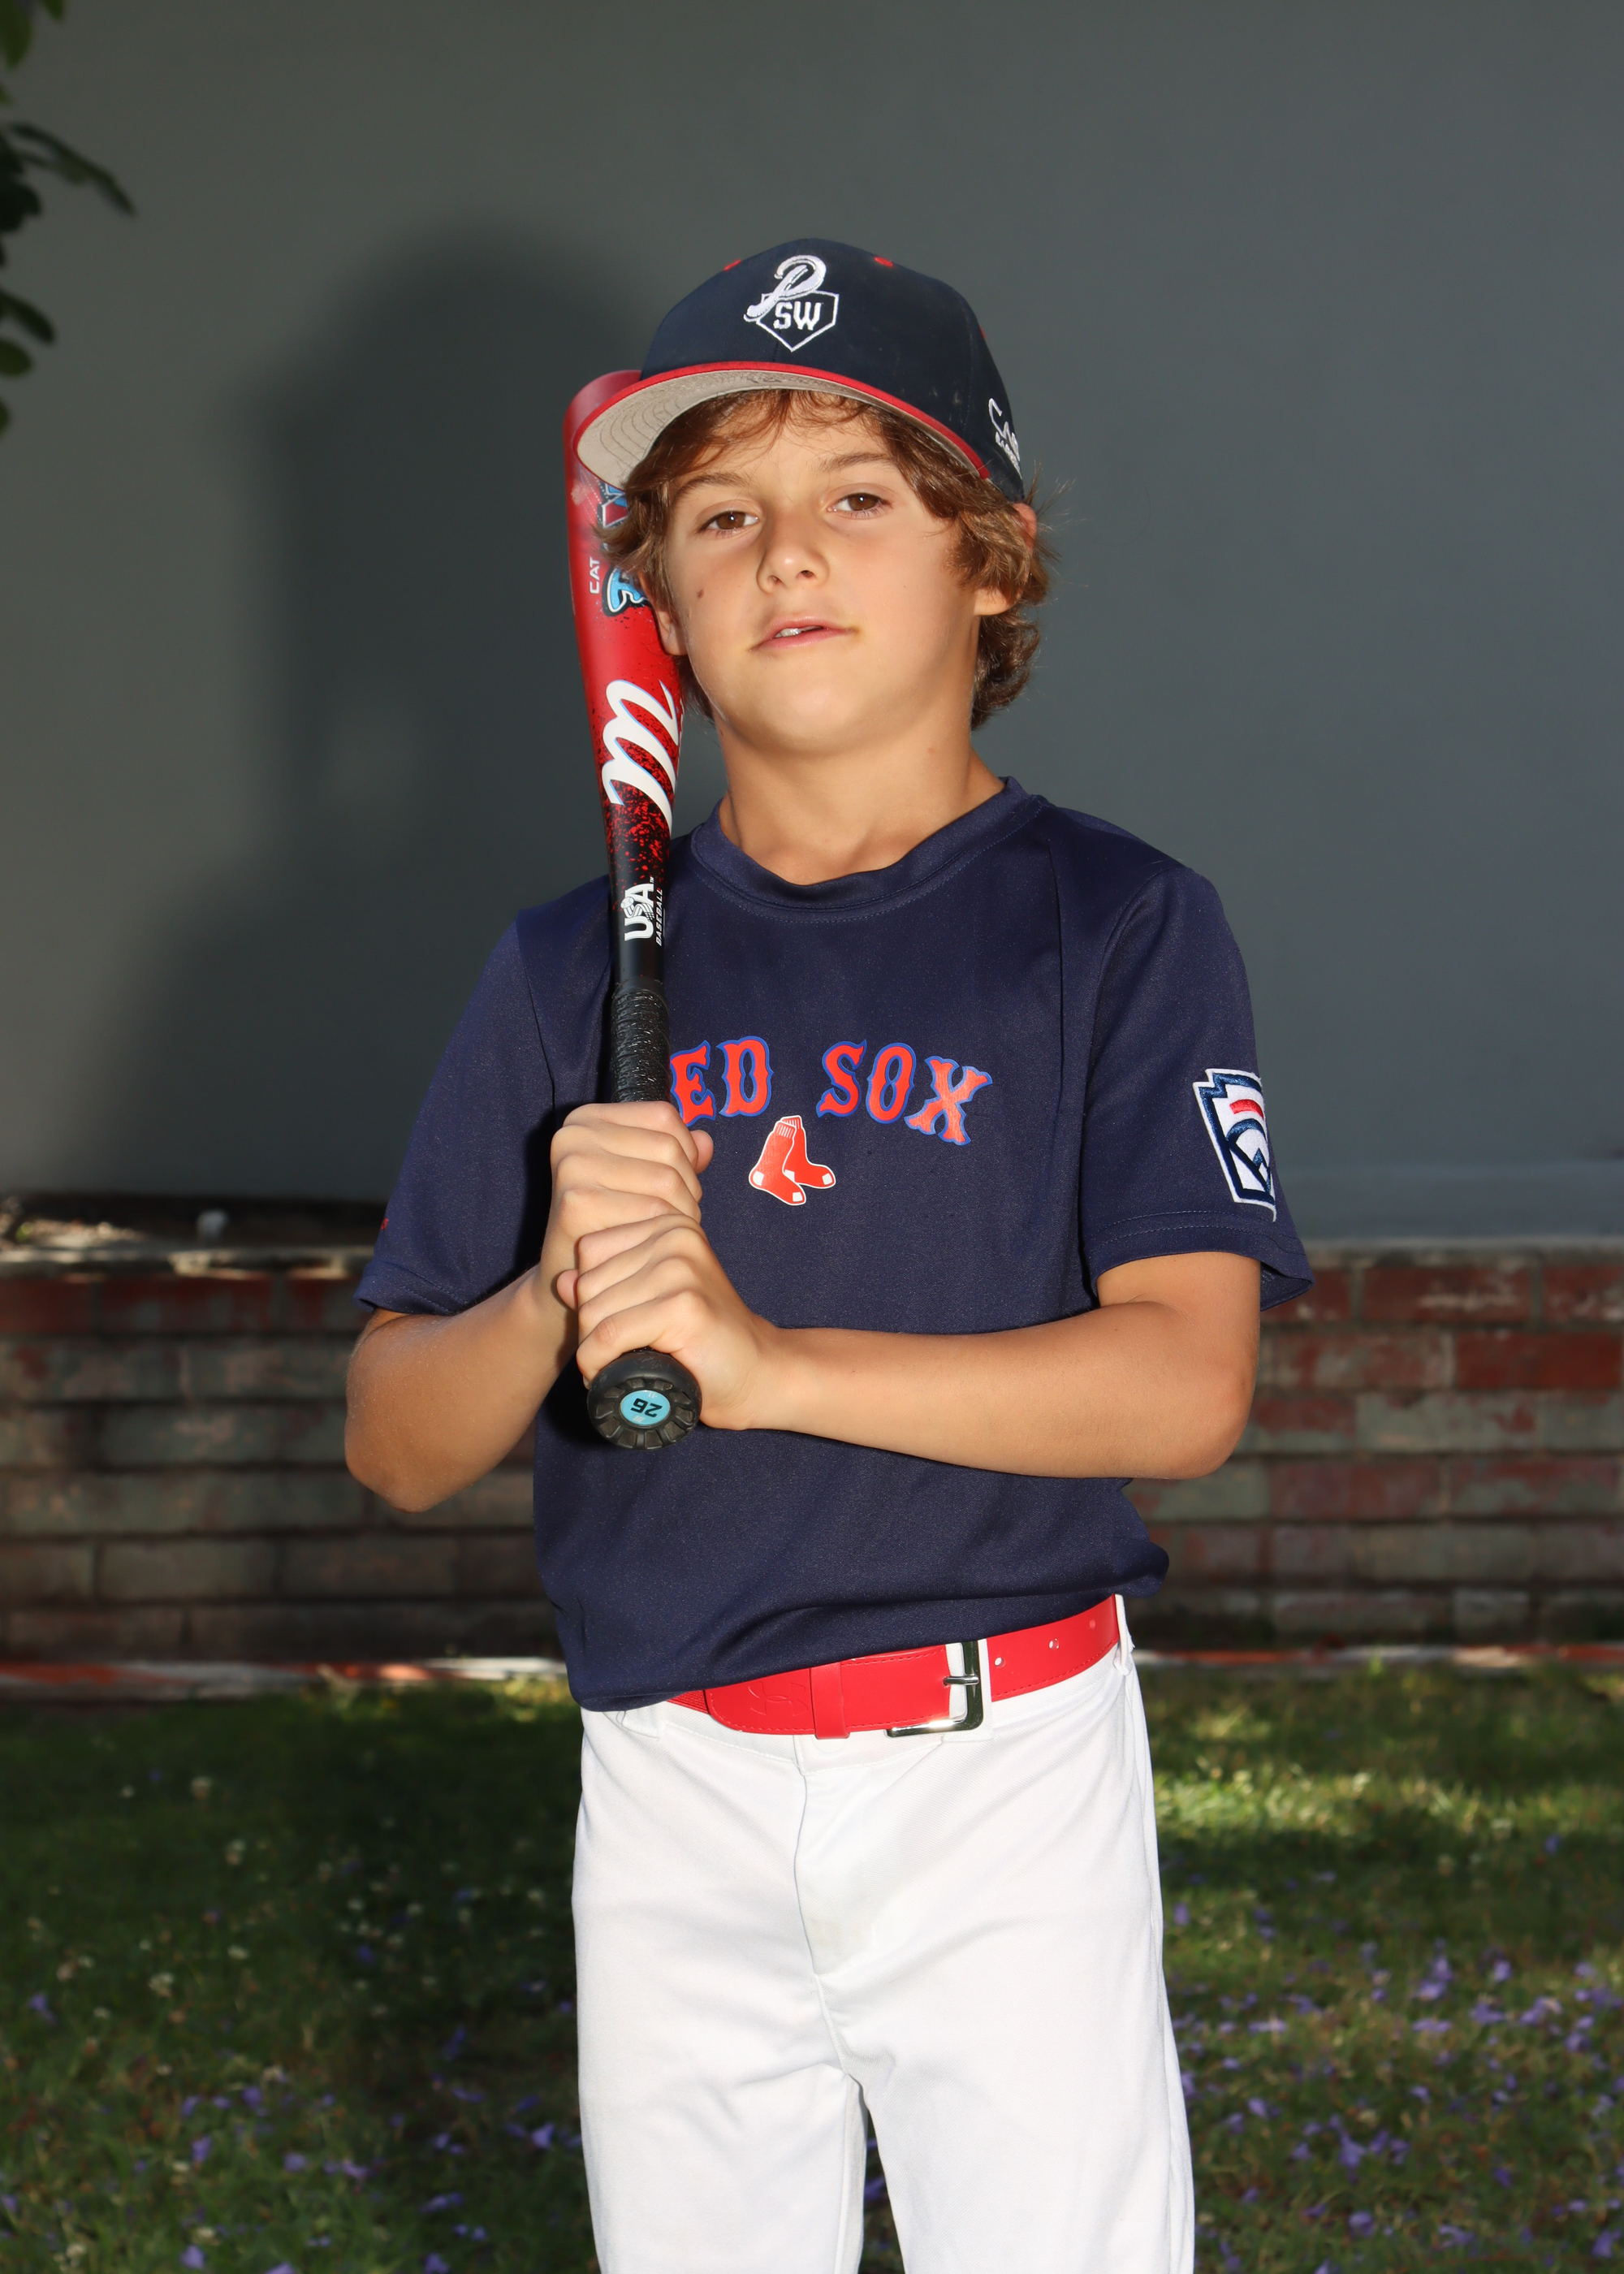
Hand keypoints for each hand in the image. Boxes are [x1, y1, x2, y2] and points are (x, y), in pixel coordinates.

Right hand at [542, 1101, 712, 1286]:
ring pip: (667, 1181)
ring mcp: (573, 1167)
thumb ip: (675, 1155)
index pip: (664, 1117)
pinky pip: (652, 1213)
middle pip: (669, 1149)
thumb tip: (706, 1142)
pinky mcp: (577, 1203)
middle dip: (689, 1187)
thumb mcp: (639, 1178)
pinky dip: (665, 1232)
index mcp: (587, 1118)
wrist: (569, 1274)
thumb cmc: (609, 1222)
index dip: (687, 1153)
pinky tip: (654, 1246)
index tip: (679, 1182)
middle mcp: (574, 1135)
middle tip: (679, 1216)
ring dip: (684, 1212)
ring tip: (669, 1231)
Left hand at [555, 1213, 779, 1430]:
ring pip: (594, 1311)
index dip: (588, 1295)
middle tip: (611, 1354)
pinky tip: (612, 1374)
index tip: (610, 1325)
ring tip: (612, 1365)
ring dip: (592, 1350)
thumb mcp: (650, 1302)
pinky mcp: (683, 1305)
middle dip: (589, 1327)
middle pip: (587, 1281)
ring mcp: (681, 1269)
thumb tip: (561, 1280)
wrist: (760, 1373)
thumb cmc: (702, 1341)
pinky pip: (609, 1335)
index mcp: (668, 1224)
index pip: (589, 1250)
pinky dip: (599, 1363)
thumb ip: (609, 1285)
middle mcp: (675, 1236)